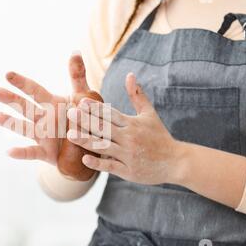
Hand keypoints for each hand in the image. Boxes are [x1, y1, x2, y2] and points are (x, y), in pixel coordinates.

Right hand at [0, 52, 93, 165]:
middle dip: (10, 99)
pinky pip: (32, 152)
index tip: (7, 74)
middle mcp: (44, 118)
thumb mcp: (84, 96)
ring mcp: (43, 136)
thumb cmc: (87, 118)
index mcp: (51, 103)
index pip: (34, 90)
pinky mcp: (47, 153)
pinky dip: (21, 153)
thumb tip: (75, 50)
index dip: (21, 82)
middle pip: (24, 106)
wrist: (93, 145)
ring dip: (9, 122)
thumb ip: (77, 76)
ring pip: (23, 127)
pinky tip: (8, 151)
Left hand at [66, 73, 184, 184]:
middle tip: (69, 114)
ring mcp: (129, 155)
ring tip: (70, 135)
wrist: (176, 162)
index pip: (111, 114)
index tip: (80, 102)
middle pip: (104, 128)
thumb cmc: (160, 136)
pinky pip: (111, 166)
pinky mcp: (129, 171)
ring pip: (104, 146)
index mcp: (132, 124)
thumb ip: (137, 95)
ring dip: (86, 140)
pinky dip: (98, 163)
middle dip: (86, 121)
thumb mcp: (149, 114)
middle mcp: (130, 138)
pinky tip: (84, 159)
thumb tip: (130, 74)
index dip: (95, 108)